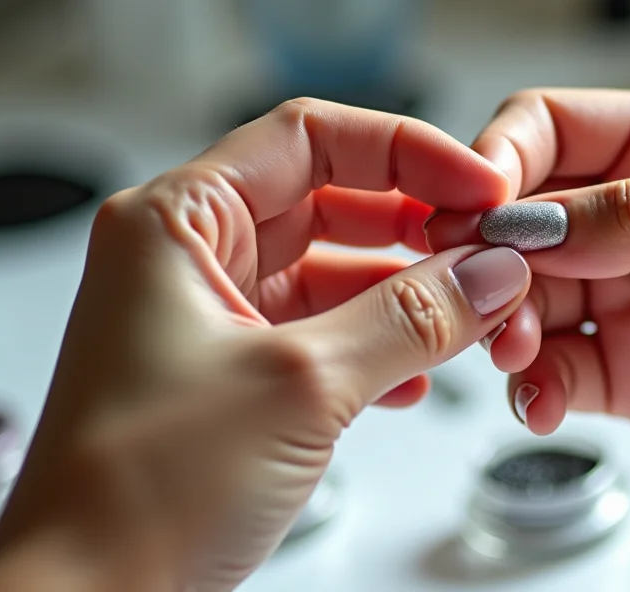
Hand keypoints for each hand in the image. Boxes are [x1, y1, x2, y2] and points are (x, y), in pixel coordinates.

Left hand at [0, 100, 530, 591]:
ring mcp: (206, 316)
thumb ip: (410, 316)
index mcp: (177, 223)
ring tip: (469, 315)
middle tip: (485, 248)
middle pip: (325, 199)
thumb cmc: (138, 492)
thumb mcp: (301, 385)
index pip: (309, 138)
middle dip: (413, 224)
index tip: (477, 184)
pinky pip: (319, 331)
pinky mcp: (227, 373)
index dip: (405, 150)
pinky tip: (419, 377)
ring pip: (328, 270)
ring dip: (403, 292)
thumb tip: (490, 269)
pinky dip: (375, 345)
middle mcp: (187, 257)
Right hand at [427, 89, 629, 507]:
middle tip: (481, 288)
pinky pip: (555, 372)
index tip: (474, 206)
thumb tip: (531, 221)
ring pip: (526, 296)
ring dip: (504, 321)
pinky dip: (533, 386)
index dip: (500, 160)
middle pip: (525, 217)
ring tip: (517, 348)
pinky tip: (541, 397)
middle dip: (492, 252)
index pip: (553, 128)